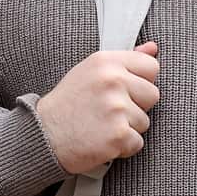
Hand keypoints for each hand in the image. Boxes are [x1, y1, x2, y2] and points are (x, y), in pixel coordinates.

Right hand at [35, 41, 159, 173]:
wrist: (43, 135)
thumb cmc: (67, 104)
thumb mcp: (90, 72)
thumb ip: (125, 59)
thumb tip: (153, 48)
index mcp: (106, 62)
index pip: (151, 66)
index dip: (140, 82)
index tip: (123, 91)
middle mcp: (112, 81)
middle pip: (153, 95)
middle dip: (136, 107)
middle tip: (108, 112)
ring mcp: (116, 108)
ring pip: (144, 122)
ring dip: (127, 129)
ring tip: (101, 126)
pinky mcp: (118, 134)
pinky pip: (137, 143)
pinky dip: (122, 147)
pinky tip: (102, 140)